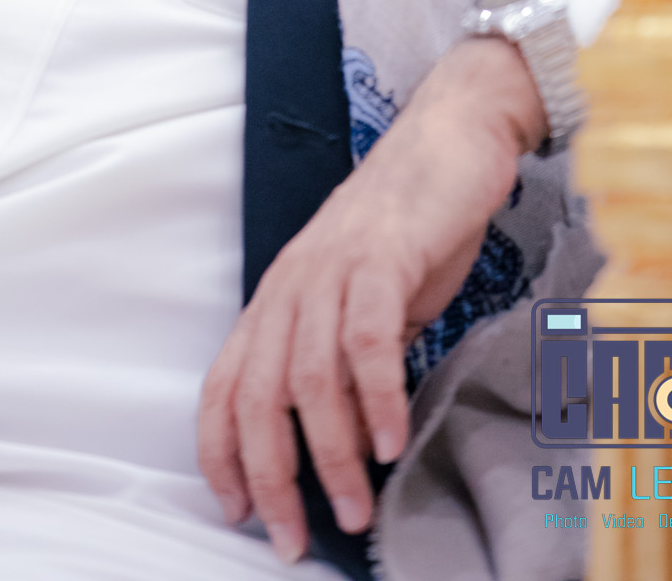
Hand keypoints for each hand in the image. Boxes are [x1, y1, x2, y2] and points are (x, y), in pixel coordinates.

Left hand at [197, 36, 544, 563]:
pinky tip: (392, 440)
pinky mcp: (383, 254)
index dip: (221, 451)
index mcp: (279, 295)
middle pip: (258, 392)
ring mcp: (335, 266)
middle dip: (270, 475)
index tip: (237, 511)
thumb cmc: (411, 224)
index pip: (225, 382)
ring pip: (310, 375)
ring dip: (330, 453)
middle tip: (291, 537)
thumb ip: (347, 365)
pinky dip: (377, 397)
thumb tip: (347, 444)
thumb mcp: (365, 304)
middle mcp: (293, 282)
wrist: (450, 134)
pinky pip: (368, 338)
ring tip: (355, 504)